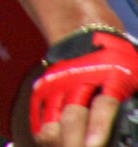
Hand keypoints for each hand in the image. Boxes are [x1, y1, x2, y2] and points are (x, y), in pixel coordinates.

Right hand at [30, 27, 137, 146]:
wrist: (82, 33)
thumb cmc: (118, 60)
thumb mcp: (136, 74)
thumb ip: (135, 100)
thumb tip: (136, 128)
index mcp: (109, 78)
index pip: (102, 105)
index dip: (98, 127)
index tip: (94, 145)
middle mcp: (78, 82)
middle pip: (73, 117)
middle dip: (75, 143)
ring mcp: (58, 88)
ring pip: (53, 121)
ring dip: (59, 143)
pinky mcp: (43, 92)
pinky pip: (39, 119)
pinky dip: (46, 138)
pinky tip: (53, 146)